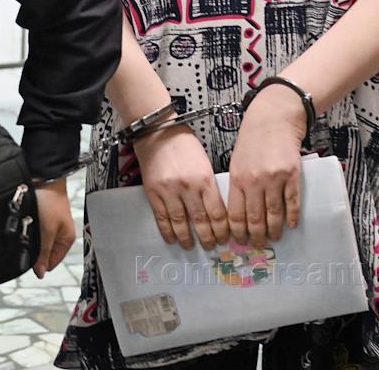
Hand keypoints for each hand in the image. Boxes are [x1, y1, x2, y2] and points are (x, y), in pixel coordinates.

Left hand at [32, 177, 73, 277]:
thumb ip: (43, 252)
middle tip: (26, 241)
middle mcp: (58, 234)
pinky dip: (26, 230)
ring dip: (28, 239)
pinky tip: (22, 224)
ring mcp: (48, 226)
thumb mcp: (47, 230)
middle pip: (42, 252)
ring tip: (24, 229)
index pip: (51, 262)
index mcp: (66, 239)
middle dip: (33, 250)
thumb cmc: (50, 200)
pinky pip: (31, 231)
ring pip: (35, 242)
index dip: (39, 263)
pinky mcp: (39, 218)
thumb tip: (40, 273)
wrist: (43, 176)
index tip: (28, 258)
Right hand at [134, 124, 228, 249]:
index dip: (222, 230)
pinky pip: (161, 217)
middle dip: (207, 237)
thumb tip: (215, 210)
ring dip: (186, 238)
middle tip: (210, 246)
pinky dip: (167, 231)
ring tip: (190, 246)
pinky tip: (172, 238)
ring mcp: (169, 191)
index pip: (217, 213)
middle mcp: (188, 188)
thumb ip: (209, 185)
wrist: (156, 132)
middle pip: (201, 221)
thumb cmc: (183, 143)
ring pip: (180, 222)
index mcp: (205, 179)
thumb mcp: (204, 162)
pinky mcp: (153, 192)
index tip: (225, 237)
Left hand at [227, 85, 306, 246]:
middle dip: (255, 236)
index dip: (237, 232)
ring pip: (273, 214)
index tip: (239, 241)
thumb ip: (237, 185)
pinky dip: (292, 217)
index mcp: (237, 178)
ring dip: (274, 231)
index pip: (235, 214)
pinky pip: (292, 203)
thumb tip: (238, 213)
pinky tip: (291, 225)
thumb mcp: (236, 161)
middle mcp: (254, 181)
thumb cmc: (252, 140)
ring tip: (274, 238)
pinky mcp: (292, 176)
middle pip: (254, 219)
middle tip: (257, 245)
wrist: (273, 120)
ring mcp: (274, 179)